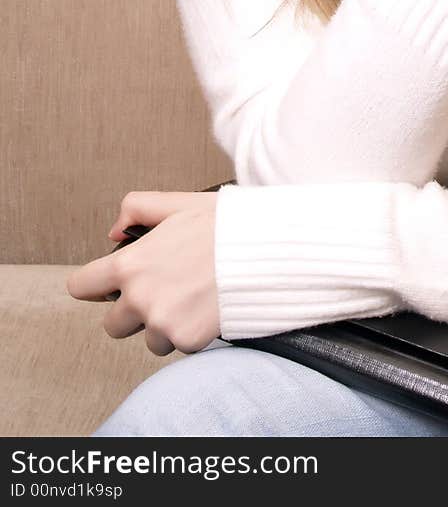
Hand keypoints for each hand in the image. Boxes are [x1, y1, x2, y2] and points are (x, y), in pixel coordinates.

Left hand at [66, 191, 220, 356]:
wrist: (266, 252)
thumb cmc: (225, 225)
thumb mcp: (179, 203)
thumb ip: (138, 207)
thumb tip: (114, 231)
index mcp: (130, 264)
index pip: (82, 287)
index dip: (94, 285)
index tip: (108, 286)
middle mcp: (139, 298)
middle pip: (112, 325)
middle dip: (132, 312)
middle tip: (163, 292)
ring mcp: (161, 322)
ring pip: (148, 339)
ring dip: (163, 326)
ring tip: (191, 301)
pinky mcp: (185, 340)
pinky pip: (178, 346)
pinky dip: (190, 333)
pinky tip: (206, 311)